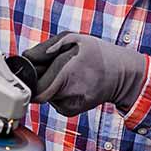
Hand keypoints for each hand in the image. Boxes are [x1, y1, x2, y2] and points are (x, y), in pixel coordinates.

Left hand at [21, 31, 146, 116]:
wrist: (123, 75)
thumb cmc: (98, 54)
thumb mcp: (75, 38)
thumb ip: (47, 46)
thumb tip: (27, 57)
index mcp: (66, 72)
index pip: (34, 84)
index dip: (30, 75)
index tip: (32, 68)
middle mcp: (66, 92)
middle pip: (37, 92)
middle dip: (38, 80)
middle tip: (48, 69)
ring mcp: (68, 105)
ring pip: (45, 95)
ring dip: (48, 85)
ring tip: (65, 75)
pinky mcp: (69, 112)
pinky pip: (53, 101)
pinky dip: (56, 92)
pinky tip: (71, 84)